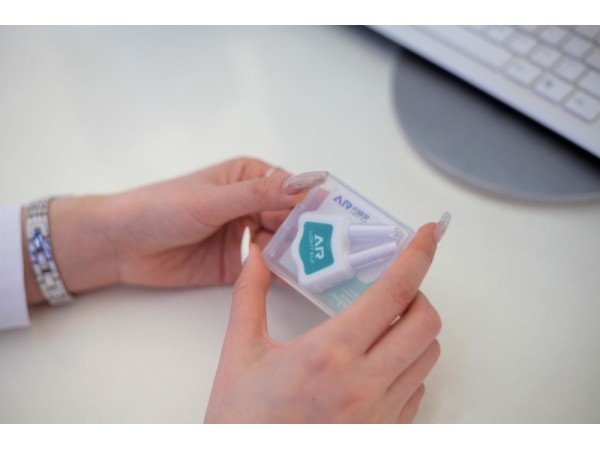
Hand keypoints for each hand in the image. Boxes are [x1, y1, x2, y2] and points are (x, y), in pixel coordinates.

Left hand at [22, 157, 327, 302]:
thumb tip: (306, 182)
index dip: (312, 204)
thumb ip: (258, 194)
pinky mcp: (237, 265)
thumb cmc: (162, 208)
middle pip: (292, 219)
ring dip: (298, 254)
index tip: (337, 221)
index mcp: (249, 178)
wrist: (121, 245)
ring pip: (283, 245)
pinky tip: (298, 280)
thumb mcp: (213, 199)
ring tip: (321, 268)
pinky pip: (267, 269)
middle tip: (333, 251)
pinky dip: (281, 274)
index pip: (291, 189)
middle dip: (308, 233)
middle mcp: (252, 205)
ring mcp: (246, 236)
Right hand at [204, 222, 442, 422]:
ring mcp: (379, 414)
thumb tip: (255, 254)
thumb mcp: (240, 353)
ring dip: (414, 332)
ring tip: (382, 326)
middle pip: (426, 323)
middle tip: (392, 290)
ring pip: (427, 357)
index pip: (393, 292)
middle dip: (418, 295)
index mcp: (329, 354)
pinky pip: (417, 391)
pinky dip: (407, 367)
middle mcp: (364, 384)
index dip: (418, 255)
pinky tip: (377, 364)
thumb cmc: (243, 423)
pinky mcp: (384, 434)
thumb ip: (250, 294)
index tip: (429, 233)